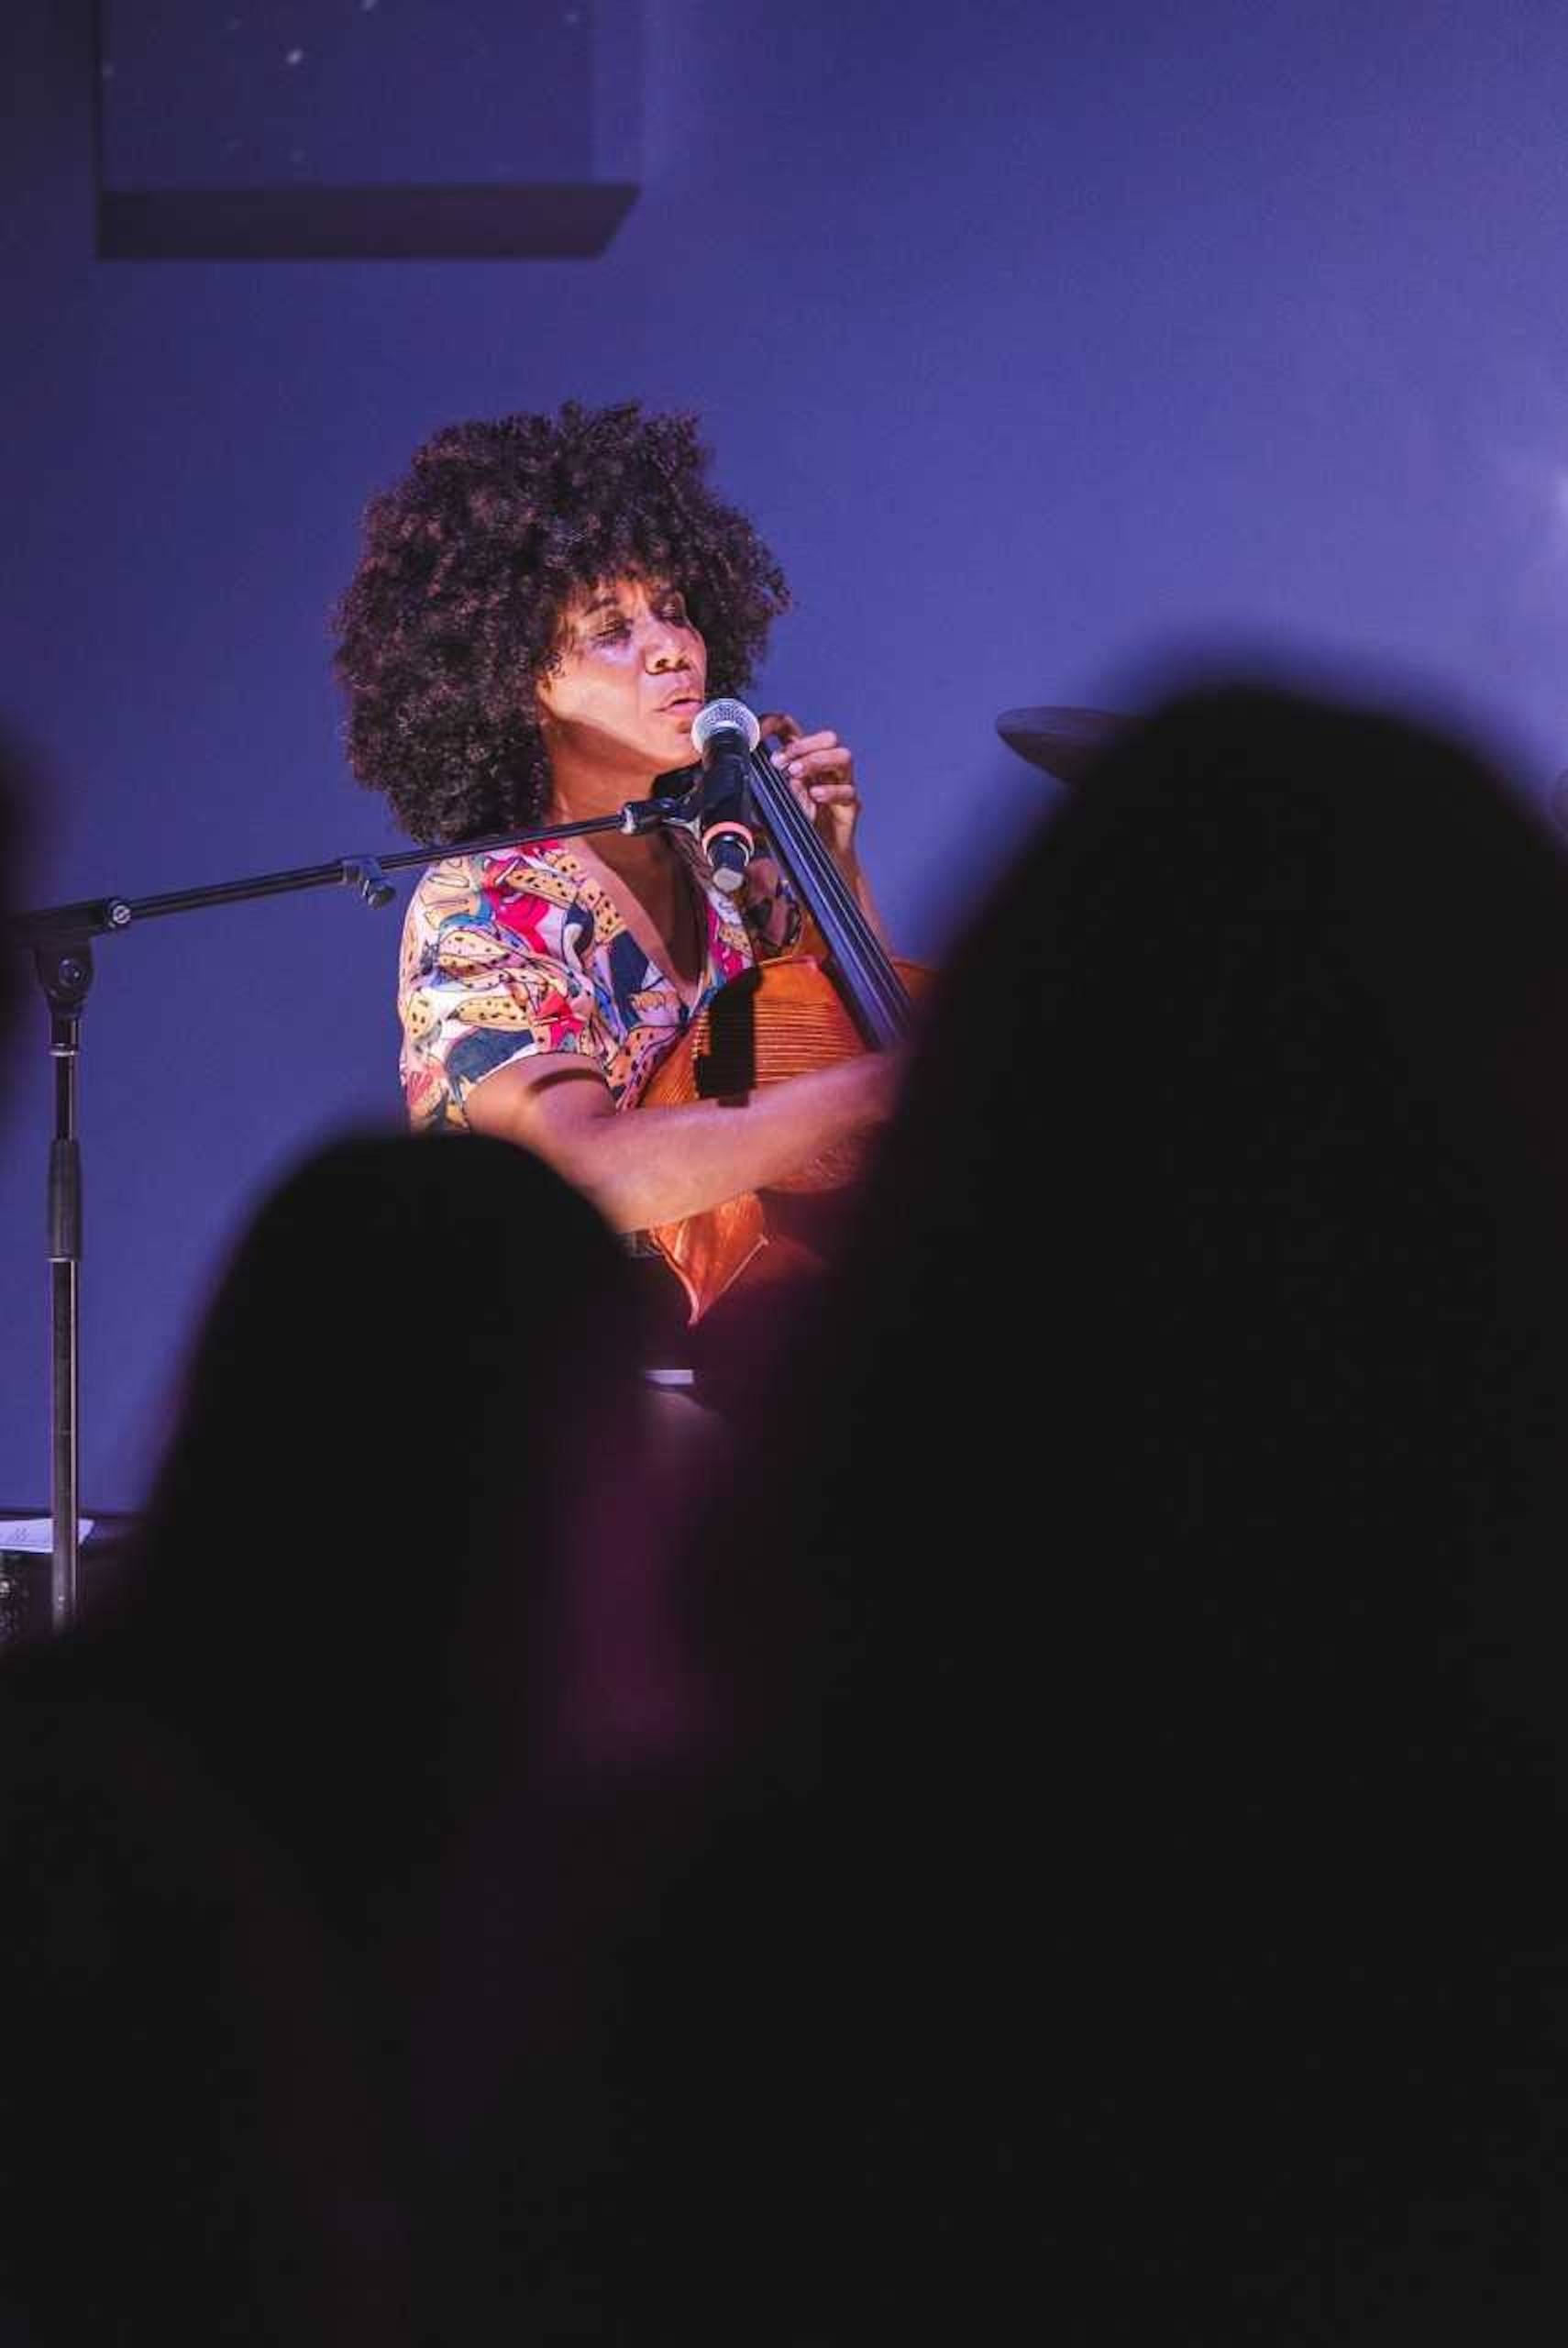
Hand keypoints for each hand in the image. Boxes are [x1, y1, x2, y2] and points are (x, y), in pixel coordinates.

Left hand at [758, 711, 861, 874]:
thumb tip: (736, 780)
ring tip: (796, 775)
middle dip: (802, 744)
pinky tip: (814, 797)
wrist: (817, 867)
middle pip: (827, 737)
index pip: (793, 730)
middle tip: (779, 763)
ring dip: (817, 760)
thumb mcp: (768, 808)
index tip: (757, 734)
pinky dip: (831, 791)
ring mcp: (840, 787)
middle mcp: (824, 771)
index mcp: (802, 763)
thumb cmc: (794, 833)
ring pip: (843, 756)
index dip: (774, 724)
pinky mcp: (850, 808)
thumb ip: (757, 793)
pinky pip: (848, 791)